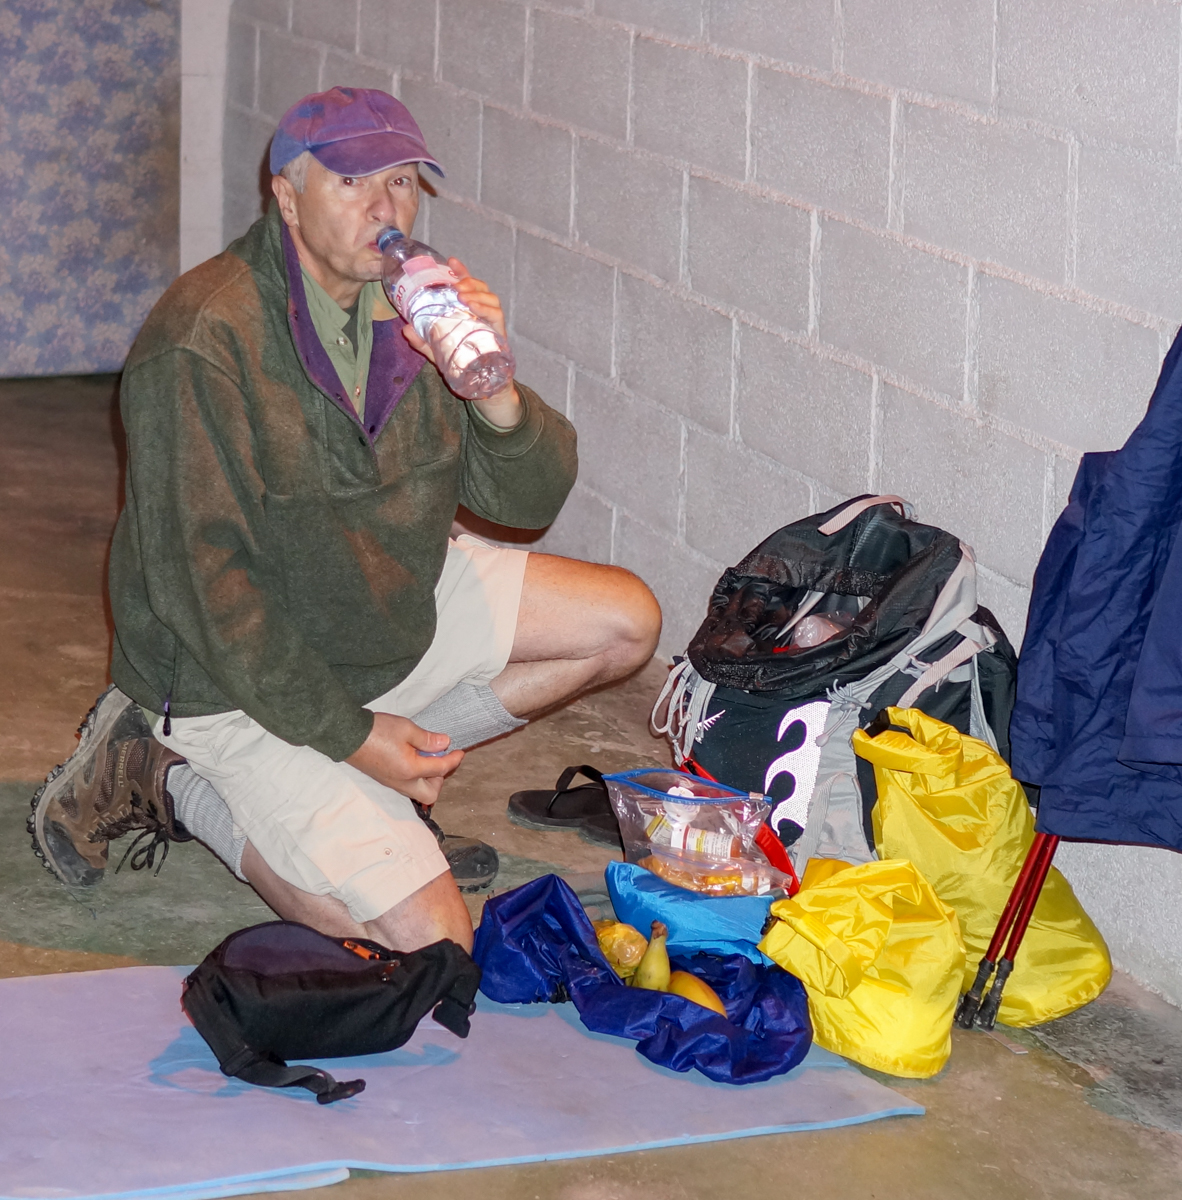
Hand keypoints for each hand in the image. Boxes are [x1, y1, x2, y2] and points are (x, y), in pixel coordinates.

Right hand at [345, 713, 463, 805]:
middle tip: (440, 759)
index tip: (459, 752)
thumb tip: (444, 744)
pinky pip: (407, 785)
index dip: (453, 760)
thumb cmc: (376, 731)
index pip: (440, 769)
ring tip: (425, 756)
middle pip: (430, 794)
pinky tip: (413, 757)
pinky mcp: (385, 779)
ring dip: (428, 778)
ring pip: (418, 792)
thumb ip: (428, 739)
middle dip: (440, 779)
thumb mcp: (406, 729)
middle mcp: (401, 782)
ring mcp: (392, 783)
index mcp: (409, 770)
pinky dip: (416, 776)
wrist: (347, 735)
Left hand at [401, 258, 521, 426]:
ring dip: (477, 292)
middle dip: (469, 280)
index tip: (450, 260)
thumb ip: (424, 343)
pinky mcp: (500, 335)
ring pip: (491, 298)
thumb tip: (406, 329)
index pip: (467, 288)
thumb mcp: (440, 354)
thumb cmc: (464, 367)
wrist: (486, 390)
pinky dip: (485, 308)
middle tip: (455, 282)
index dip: (461, 272)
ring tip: (462, 294)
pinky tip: (473, 306)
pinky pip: (497, 316)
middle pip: (481, 288)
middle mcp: (483, 315)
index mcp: (470, 314)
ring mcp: (493, 324)